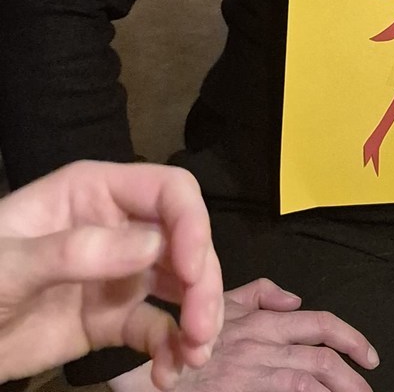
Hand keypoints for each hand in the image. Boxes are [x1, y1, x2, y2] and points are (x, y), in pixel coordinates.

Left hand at [0, 160, 221, 388]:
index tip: (191, 272)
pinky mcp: (110, 319)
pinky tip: (169, 375)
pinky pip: (155, 328)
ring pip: (180, 285)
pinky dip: (170, 350)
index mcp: (96, 192)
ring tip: (193, 358)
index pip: (168, 192)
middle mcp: (118, 226)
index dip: (191, 224)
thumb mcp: (11, 263)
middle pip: (185, 241)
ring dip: (197, 318)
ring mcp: (117, 275)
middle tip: (202, 331)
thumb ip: (76, 251)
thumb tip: (153, 246)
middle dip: (202, 283)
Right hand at [160, 278, 379, 390]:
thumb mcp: (220, 307)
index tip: (369, 356)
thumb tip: (295, 299)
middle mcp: (263, 345)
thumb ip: (257, 295)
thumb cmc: (183, 340)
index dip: (350, 338)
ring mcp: (253, 375)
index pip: (319, 324)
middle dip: (353, 377)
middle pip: (322, 358)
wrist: (150, 374)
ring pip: (309, 382)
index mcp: (262, 321)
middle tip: (369, 390)